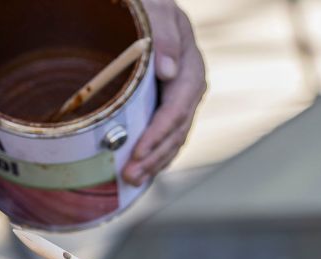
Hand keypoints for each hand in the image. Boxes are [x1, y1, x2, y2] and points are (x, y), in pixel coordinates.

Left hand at [123, 0, 205, 185]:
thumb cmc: (148, 7)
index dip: (158, 134)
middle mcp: (190, 88)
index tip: (138, 151)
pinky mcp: (169, 107)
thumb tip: (168, 71)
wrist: (148, 8)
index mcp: (190, 68)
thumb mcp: (155, 9)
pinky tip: (143, 170)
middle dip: (154, 156)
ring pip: (174, 139)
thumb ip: (163, 33)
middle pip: (177, 131)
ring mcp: (181, 99)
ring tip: (132, 179)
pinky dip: (156, 155)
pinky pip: (168, 137)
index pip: (177, 109)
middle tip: (130, 175)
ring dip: (154, 162)